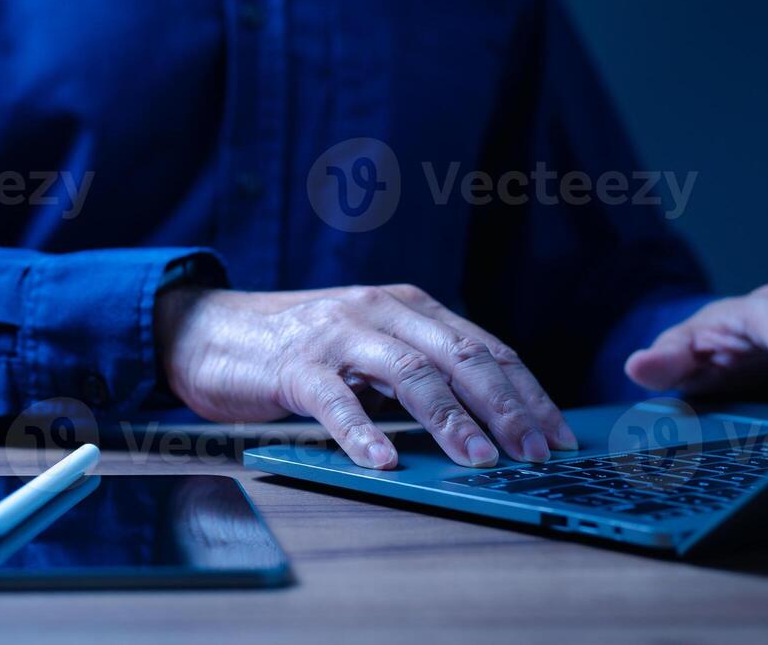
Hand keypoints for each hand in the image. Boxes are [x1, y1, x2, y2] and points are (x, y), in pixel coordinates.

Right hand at [155, 284, 575, 469]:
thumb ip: (416, 370)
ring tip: (480, 460)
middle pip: (460, 356)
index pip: (483, 347)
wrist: (209, 330)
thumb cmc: (295, 348)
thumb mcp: (367, 347)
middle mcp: (378, 310)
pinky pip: (336, 401)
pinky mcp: (294, 365)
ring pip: (410, 373)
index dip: (526, 391)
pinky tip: (385, 461)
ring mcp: (336, 334)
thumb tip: (484, 424)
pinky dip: (363, 433)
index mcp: (405, 305)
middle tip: (536, 452)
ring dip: (452, 419)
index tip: (558, 435)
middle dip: (506, 406)